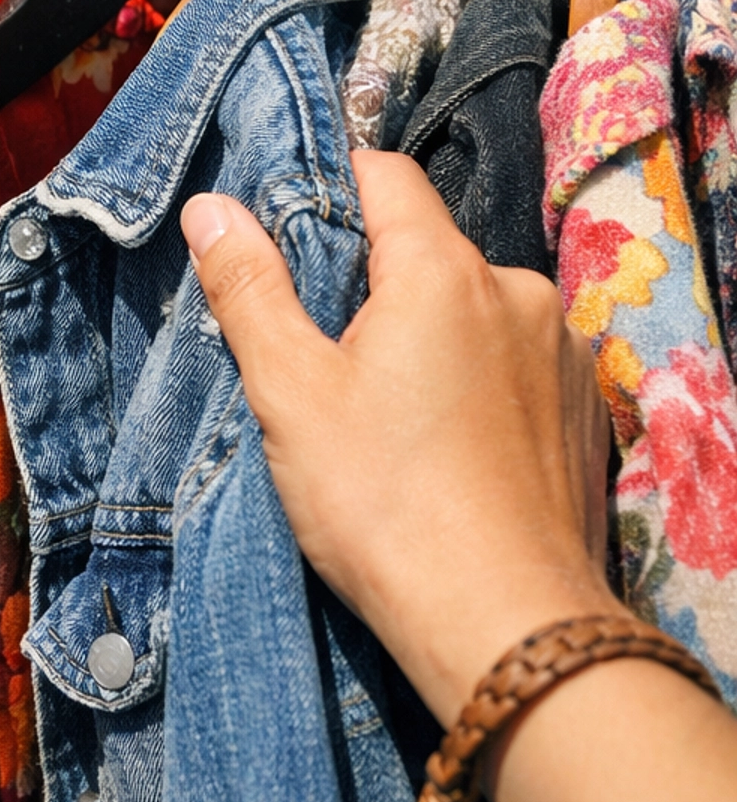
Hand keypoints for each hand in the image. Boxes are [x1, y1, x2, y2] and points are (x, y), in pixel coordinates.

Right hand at [181, 149, 613, 726]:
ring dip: (434, 339)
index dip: (331, 189)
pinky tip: (449, 450)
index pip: (385, 175)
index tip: (292, 237)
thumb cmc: (386, 507)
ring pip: (476, 312)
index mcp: (442, 270)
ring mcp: (562, 352)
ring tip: (391, 419)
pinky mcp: (587, 410)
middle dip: (377, 287)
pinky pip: (518, 366)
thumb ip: (249, 289)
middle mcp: (518, 291)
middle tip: (328, 361)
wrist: (507, 626)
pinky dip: (481, 386)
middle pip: (429, 251)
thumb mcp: (291, 394)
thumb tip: (213, 208)